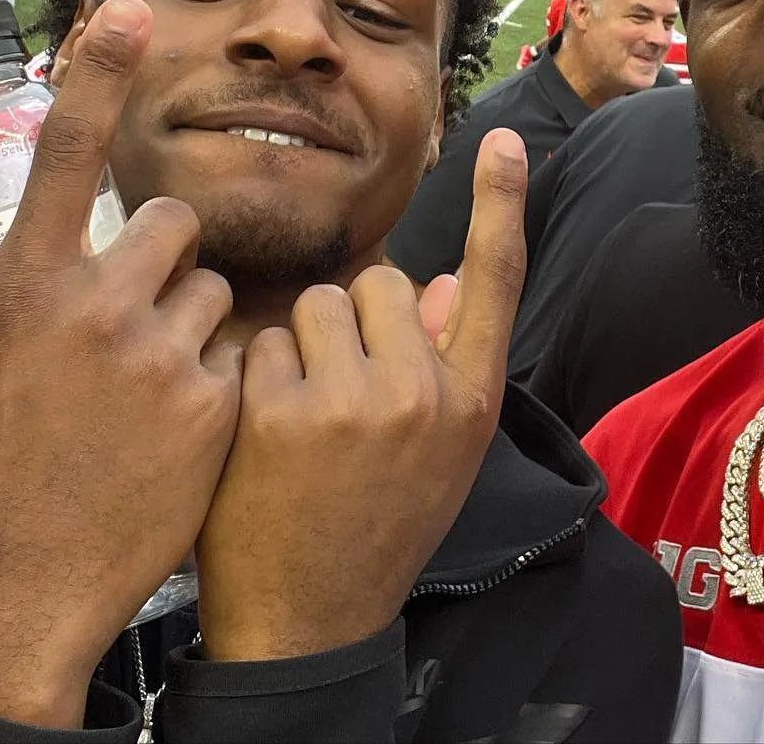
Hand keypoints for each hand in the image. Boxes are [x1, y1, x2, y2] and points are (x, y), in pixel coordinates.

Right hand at [0, 0, 241, 727]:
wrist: (8, 610)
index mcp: (20, 292)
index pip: (64, 157)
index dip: (96, 75)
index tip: (126, 11)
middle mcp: (97, 309)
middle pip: (174, 225)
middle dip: (162, 259)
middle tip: (133, 318)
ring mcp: (162, 358)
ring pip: (213, 291)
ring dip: (190, 324)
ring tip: (145, 392)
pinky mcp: (213, 407)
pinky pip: (236, 356)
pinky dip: (214, 382)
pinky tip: (171, 435)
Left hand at [195, 129, 528, 661]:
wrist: (312, 621)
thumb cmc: (382, 522)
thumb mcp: (444, 453)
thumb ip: (451, 361)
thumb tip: (450, 278)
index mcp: (473, 400)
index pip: (497, 280)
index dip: (501, 205)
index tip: (504, 141)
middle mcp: (425, 393)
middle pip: (383, 281)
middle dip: (357, 319)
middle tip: (344, 389)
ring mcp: (354, 402)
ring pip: (320, 301)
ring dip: (305, 341)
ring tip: (305, 412)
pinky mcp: (282, 412)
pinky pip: (266, 339)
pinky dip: (260, 373)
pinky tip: (266, 432)